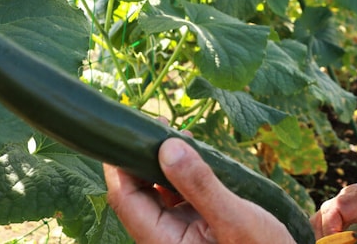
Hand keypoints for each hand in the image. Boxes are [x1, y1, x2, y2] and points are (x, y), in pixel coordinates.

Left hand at [104, 137, 296, 243]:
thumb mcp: (235, 218)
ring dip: (163, 163)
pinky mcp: (193, 227)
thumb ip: (200, 185)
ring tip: (177, 135)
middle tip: (159, 124)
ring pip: (156, 192)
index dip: (120, 164)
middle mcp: (164, 239)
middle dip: (143, 158)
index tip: (129, 129)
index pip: (125, 199)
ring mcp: (177, 233)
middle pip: (136, 194)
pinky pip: (177, 196)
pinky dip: (181, 174)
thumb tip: (167, 147)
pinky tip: (194, 155)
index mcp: (163, 243)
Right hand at [311, 167, 356, 238]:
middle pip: (320, 220)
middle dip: (326, 240)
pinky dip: (328, 235)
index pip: (333, 213)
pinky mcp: (340, 210)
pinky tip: (339, 243)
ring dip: (325, 238)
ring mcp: (338, 203)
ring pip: (319, 222)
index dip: (331, 233)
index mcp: (356, 197)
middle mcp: (342, 198)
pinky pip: (324, 222)